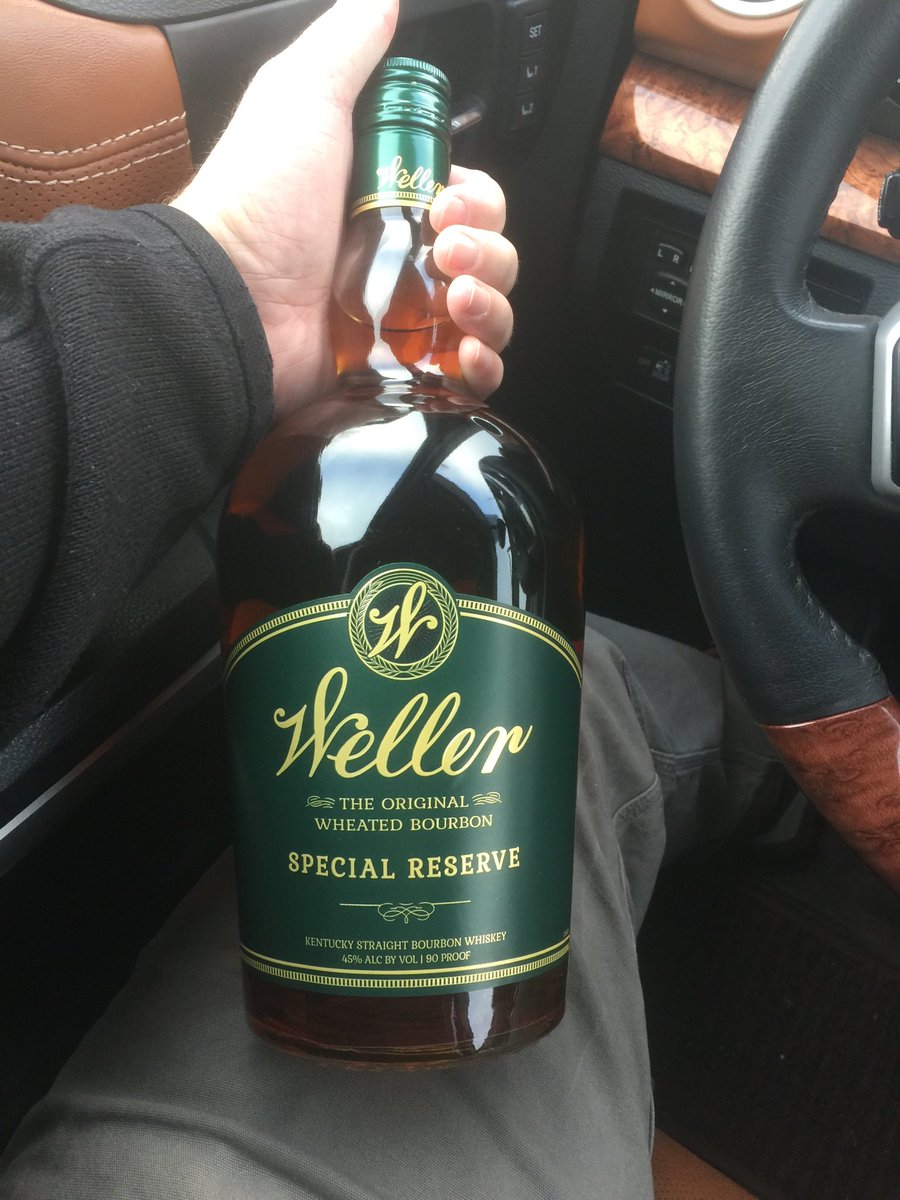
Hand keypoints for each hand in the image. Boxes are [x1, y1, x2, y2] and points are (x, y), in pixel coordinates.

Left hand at [173, 0, 516, 420]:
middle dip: (488, 251)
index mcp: (387, 202)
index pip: (473, 203)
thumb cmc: (258, 202)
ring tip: (452, 300)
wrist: (227, 298)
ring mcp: (400, 322)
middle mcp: (399, 263)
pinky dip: (481, 366)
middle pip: (491, 257)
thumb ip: (348, 47)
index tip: (450, 200)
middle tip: (444, 248)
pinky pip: (467, 377)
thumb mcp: (301, 96)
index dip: (480, 202)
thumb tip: (384, 2)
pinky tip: (464, 351)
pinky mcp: (398, 373)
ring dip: (491, 302)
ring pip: (489, 314)